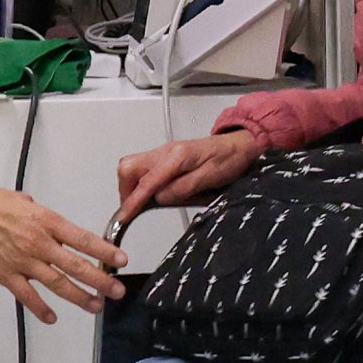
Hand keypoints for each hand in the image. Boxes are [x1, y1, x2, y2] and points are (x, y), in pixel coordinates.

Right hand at [0, 180, 125, 324]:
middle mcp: (39, 243)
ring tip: (95, 306)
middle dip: (100, 280)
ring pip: (57, 283)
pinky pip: (26, 296)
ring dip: (79, 297)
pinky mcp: (5, 274)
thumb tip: (54, 226)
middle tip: (117, 291)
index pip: (82, 239)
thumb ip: (45, 217)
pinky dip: (40, 308)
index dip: (104, 251)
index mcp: (47, 221)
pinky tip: (52, 318)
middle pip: (75, 265)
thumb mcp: (26, 201)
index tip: (121, 260)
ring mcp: (22, 261)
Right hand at [116, 129, 263, 219]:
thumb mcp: (211, 177)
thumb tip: (160, 198)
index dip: (133, 201)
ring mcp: (163, 153)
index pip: (147, 180)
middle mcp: (165, 151)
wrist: (239, 146)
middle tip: (133, 211)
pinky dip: (141, 184)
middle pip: (128, 167)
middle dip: (127, 191)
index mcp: (177, 156)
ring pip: (132, 167)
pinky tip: (152, 195)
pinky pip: (142, 169)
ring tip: (143, 205)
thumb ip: (184, 187)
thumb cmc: (229, 159)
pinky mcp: (164, 158)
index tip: (124, 216)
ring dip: (132, 188)